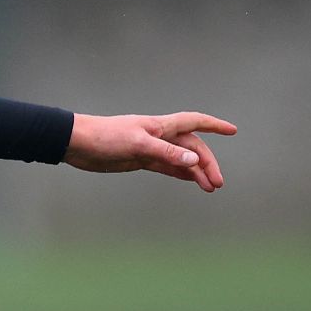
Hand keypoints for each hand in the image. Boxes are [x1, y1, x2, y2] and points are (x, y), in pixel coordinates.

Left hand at [63, 112, 236, 191]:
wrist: (78, 144)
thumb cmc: (106, 137)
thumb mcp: (138, 145)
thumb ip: (167, 153)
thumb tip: (194, 162)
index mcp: (161, 126)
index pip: (195, 122)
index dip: (214, 126)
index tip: (232, 131)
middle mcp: (160, 135)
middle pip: (192, 148)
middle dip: (207, 164)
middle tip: (217, 184)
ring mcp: (151, 148)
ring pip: (181, 160)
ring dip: (196, 173)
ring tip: (210, 188)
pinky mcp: (140, 160)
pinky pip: (167, 167)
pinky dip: (180, 174)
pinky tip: (191, 182)